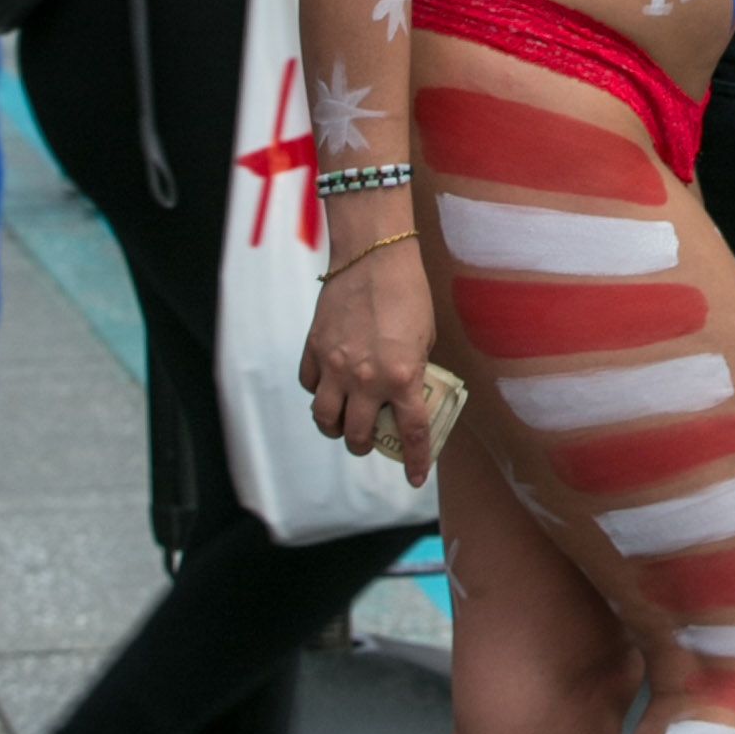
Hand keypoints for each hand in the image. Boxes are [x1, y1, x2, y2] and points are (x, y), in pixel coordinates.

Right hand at [300, 238, 438, 483]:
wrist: (373, 256)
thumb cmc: (409, 292)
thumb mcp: (425, 337)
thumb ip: (413, 369)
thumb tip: (405, 389)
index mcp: (402, 378)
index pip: (411, 433)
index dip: (417, 460)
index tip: (416, 477)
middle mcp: (366, 379)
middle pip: (356, 435)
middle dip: (363, 446)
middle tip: (368, 441)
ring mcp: (335, 366)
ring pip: (324, 418)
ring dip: (334, 427)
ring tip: (342, 424)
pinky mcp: (314, 349)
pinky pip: (310, 385)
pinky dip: (318, 392)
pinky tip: (327, 387)